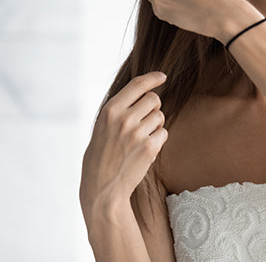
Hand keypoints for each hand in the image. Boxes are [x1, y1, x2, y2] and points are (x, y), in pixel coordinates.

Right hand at [80, 72, 167, 221]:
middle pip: (154, 99)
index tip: (162, 76)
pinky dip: (158, 139)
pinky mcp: (149, 147)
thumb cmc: (101, 157)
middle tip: (144, 121)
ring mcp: (137, 133)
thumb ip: (119, 110)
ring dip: (155, 125)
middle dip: (153, 107)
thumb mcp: (102, 127)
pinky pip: (164, 133)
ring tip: (140, 138)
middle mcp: (123, 118)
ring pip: (160, 116)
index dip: (152, 78)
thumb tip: (145, 93)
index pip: (137, 85)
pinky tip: (144, 150)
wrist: (102, 189)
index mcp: (109, 110)